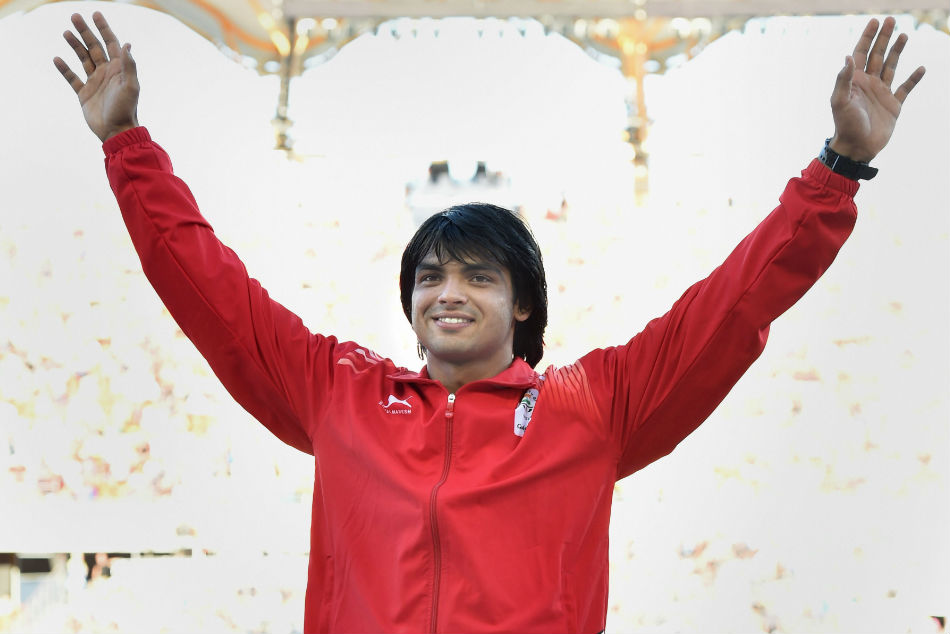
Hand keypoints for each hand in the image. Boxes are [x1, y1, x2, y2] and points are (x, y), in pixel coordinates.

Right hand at [53, 12, 139, 142]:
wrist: (116, 132)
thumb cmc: (126, 110)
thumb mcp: (131, 87)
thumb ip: (129, 66)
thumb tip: (127, 44)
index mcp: (118, 69)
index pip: (111, 44)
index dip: (104, 29)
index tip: (96, 14)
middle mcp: (106, 73)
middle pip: (95, 47)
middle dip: (86, 32)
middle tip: (75, 16)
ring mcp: (95, 82)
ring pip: (83, 59)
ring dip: (75, 45)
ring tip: (66, 32)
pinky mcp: (84, 93)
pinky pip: (72, 78)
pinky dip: (64, 69)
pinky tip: (57, 59)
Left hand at [829, 17, 924, 162]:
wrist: (857, 148)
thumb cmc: (845, 125)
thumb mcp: (839, 101)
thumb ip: (843, 79)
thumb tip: (848, 56)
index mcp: (854, 81)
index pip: (860, 54)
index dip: (867, 37)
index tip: (874, 21)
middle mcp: (868, 84)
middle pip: (877, 55)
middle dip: (883, 38)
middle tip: (891, 20)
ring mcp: (881, 93)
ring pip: (891, 66)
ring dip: (897, 51)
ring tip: (904, 35)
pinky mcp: (893, 105)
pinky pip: (906, 88)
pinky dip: (914, 79)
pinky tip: (921, 68)